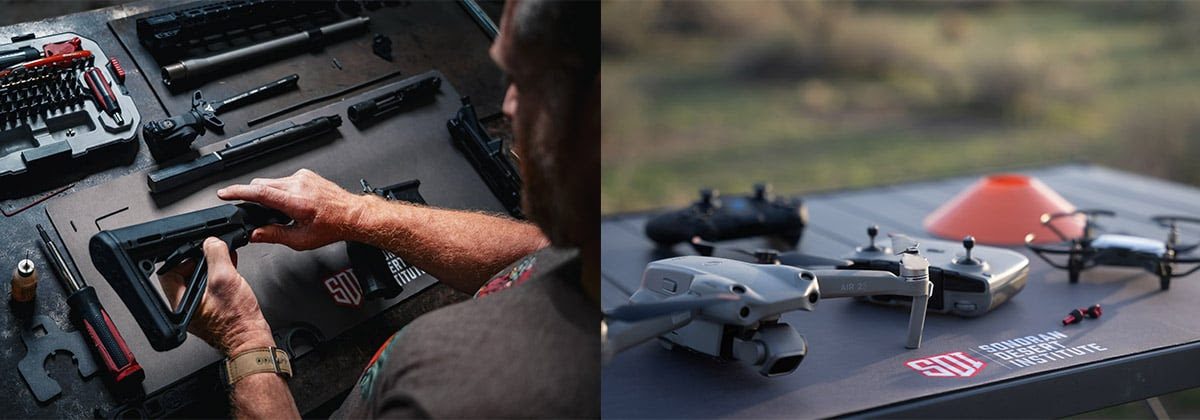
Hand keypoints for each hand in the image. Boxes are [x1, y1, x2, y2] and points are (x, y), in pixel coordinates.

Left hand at [159, 237, 273, 354]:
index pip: (169, 271)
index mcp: (180, 301)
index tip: (200, 252)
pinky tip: (232, 275)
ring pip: (199, 280)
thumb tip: (211, 242)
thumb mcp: (225, 277)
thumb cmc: (237, 320)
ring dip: (213, 268)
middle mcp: (185, 307)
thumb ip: (215, 254)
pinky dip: (220, 278)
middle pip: (184, 274)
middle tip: (217, 258)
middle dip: (202, 261)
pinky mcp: (212, 310)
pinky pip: (210, 289)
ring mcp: (199, 309)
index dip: (185, 257)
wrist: (252, 339)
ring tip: (227, 265)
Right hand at [217, 168, 368, 250]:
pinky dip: (281, 190)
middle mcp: (299, 185)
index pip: (259, 192)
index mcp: (296, 202)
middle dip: (252, 196)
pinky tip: (291, 203)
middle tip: (252, 210)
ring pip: (272, 182)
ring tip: (280, 211)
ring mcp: (303, 177)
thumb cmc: (332, 227)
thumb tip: (255, 234)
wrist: (351, 215)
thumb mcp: (301, 240)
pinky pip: (284, 180)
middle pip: (262, 185)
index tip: (224, 193)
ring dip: (268, 194)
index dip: (238, 192)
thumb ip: (274, 236)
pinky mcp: (306, 174)